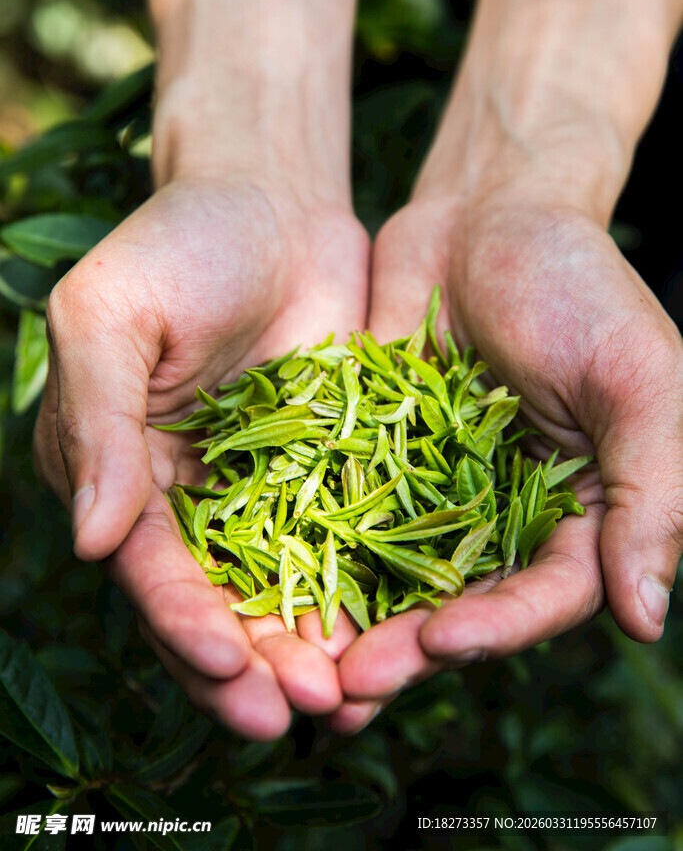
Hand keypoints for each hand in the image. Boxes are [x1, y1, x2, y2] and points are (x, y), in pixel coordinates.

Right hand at [35, 177, 368, 738]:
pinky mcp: (333, 471)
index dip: (182, 622)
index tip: (225, 665)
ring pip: (286, 591)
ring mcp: (266, 489)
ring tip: (354, 701)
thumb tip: (87, 541)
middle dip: (254, 665)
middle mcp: (190, 499)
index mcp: (123, 474)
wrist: (272, 200)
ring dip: (313, 650)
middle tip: (301, 713)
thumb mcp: (113, 316)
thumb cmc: (178, 243)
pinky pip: (349, 544)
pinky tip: (400, 637)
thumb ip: (97, 424)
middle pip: (218, 602)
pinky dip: (367, 595)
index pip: (148, 567)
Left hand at [332, 189, 681, 727]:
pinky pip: (343, 514)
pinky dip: (314, 553)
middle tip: (351, 685)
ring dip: (355, 621)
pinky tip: (270, 585)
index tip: (442, 640)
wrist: (486, 214)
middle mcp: (507, 514)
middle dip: (411, 646)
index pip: (548, 593)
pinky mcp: (375, 458)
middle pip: (463, 602)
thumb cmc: (580, 284)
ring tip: (303, 662)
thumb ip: (654, 491)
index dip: (500, 626)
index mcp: (583, 509)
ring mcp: (436, 489)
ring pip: (396, 574)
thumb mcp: (639, 377)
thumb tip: (645, 618)